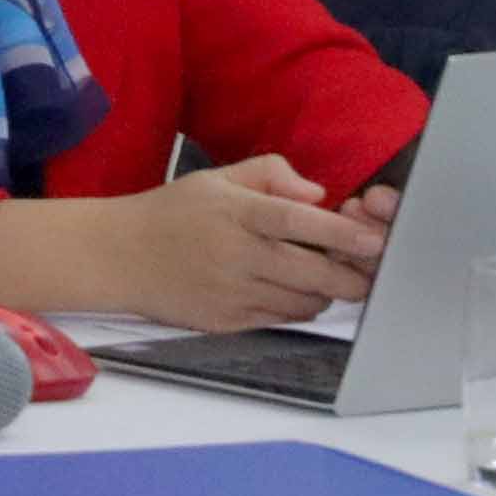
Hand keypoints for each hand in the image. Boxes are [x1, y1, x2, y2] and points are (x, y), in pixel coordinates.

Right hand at [0, 157, 387, 331]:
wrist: (120, 257)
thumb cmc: (173, 212)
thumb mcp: (218, 177)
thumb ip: (272, 174)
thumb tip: (317, 193)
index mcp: (235, 213)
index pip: (298, 222)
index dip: (342, 234)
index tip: (374, 240)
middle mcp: (236, 256)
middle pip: (312, 273)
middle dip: (352, 276)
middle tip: (371, 270)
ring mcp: (232, 294)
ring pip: (303, 302)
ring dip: (326, 292)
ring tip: (329, 276)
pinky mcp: (227, 322)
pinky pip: (281, 320)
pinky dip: (299, 307)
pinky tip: (296, 291)